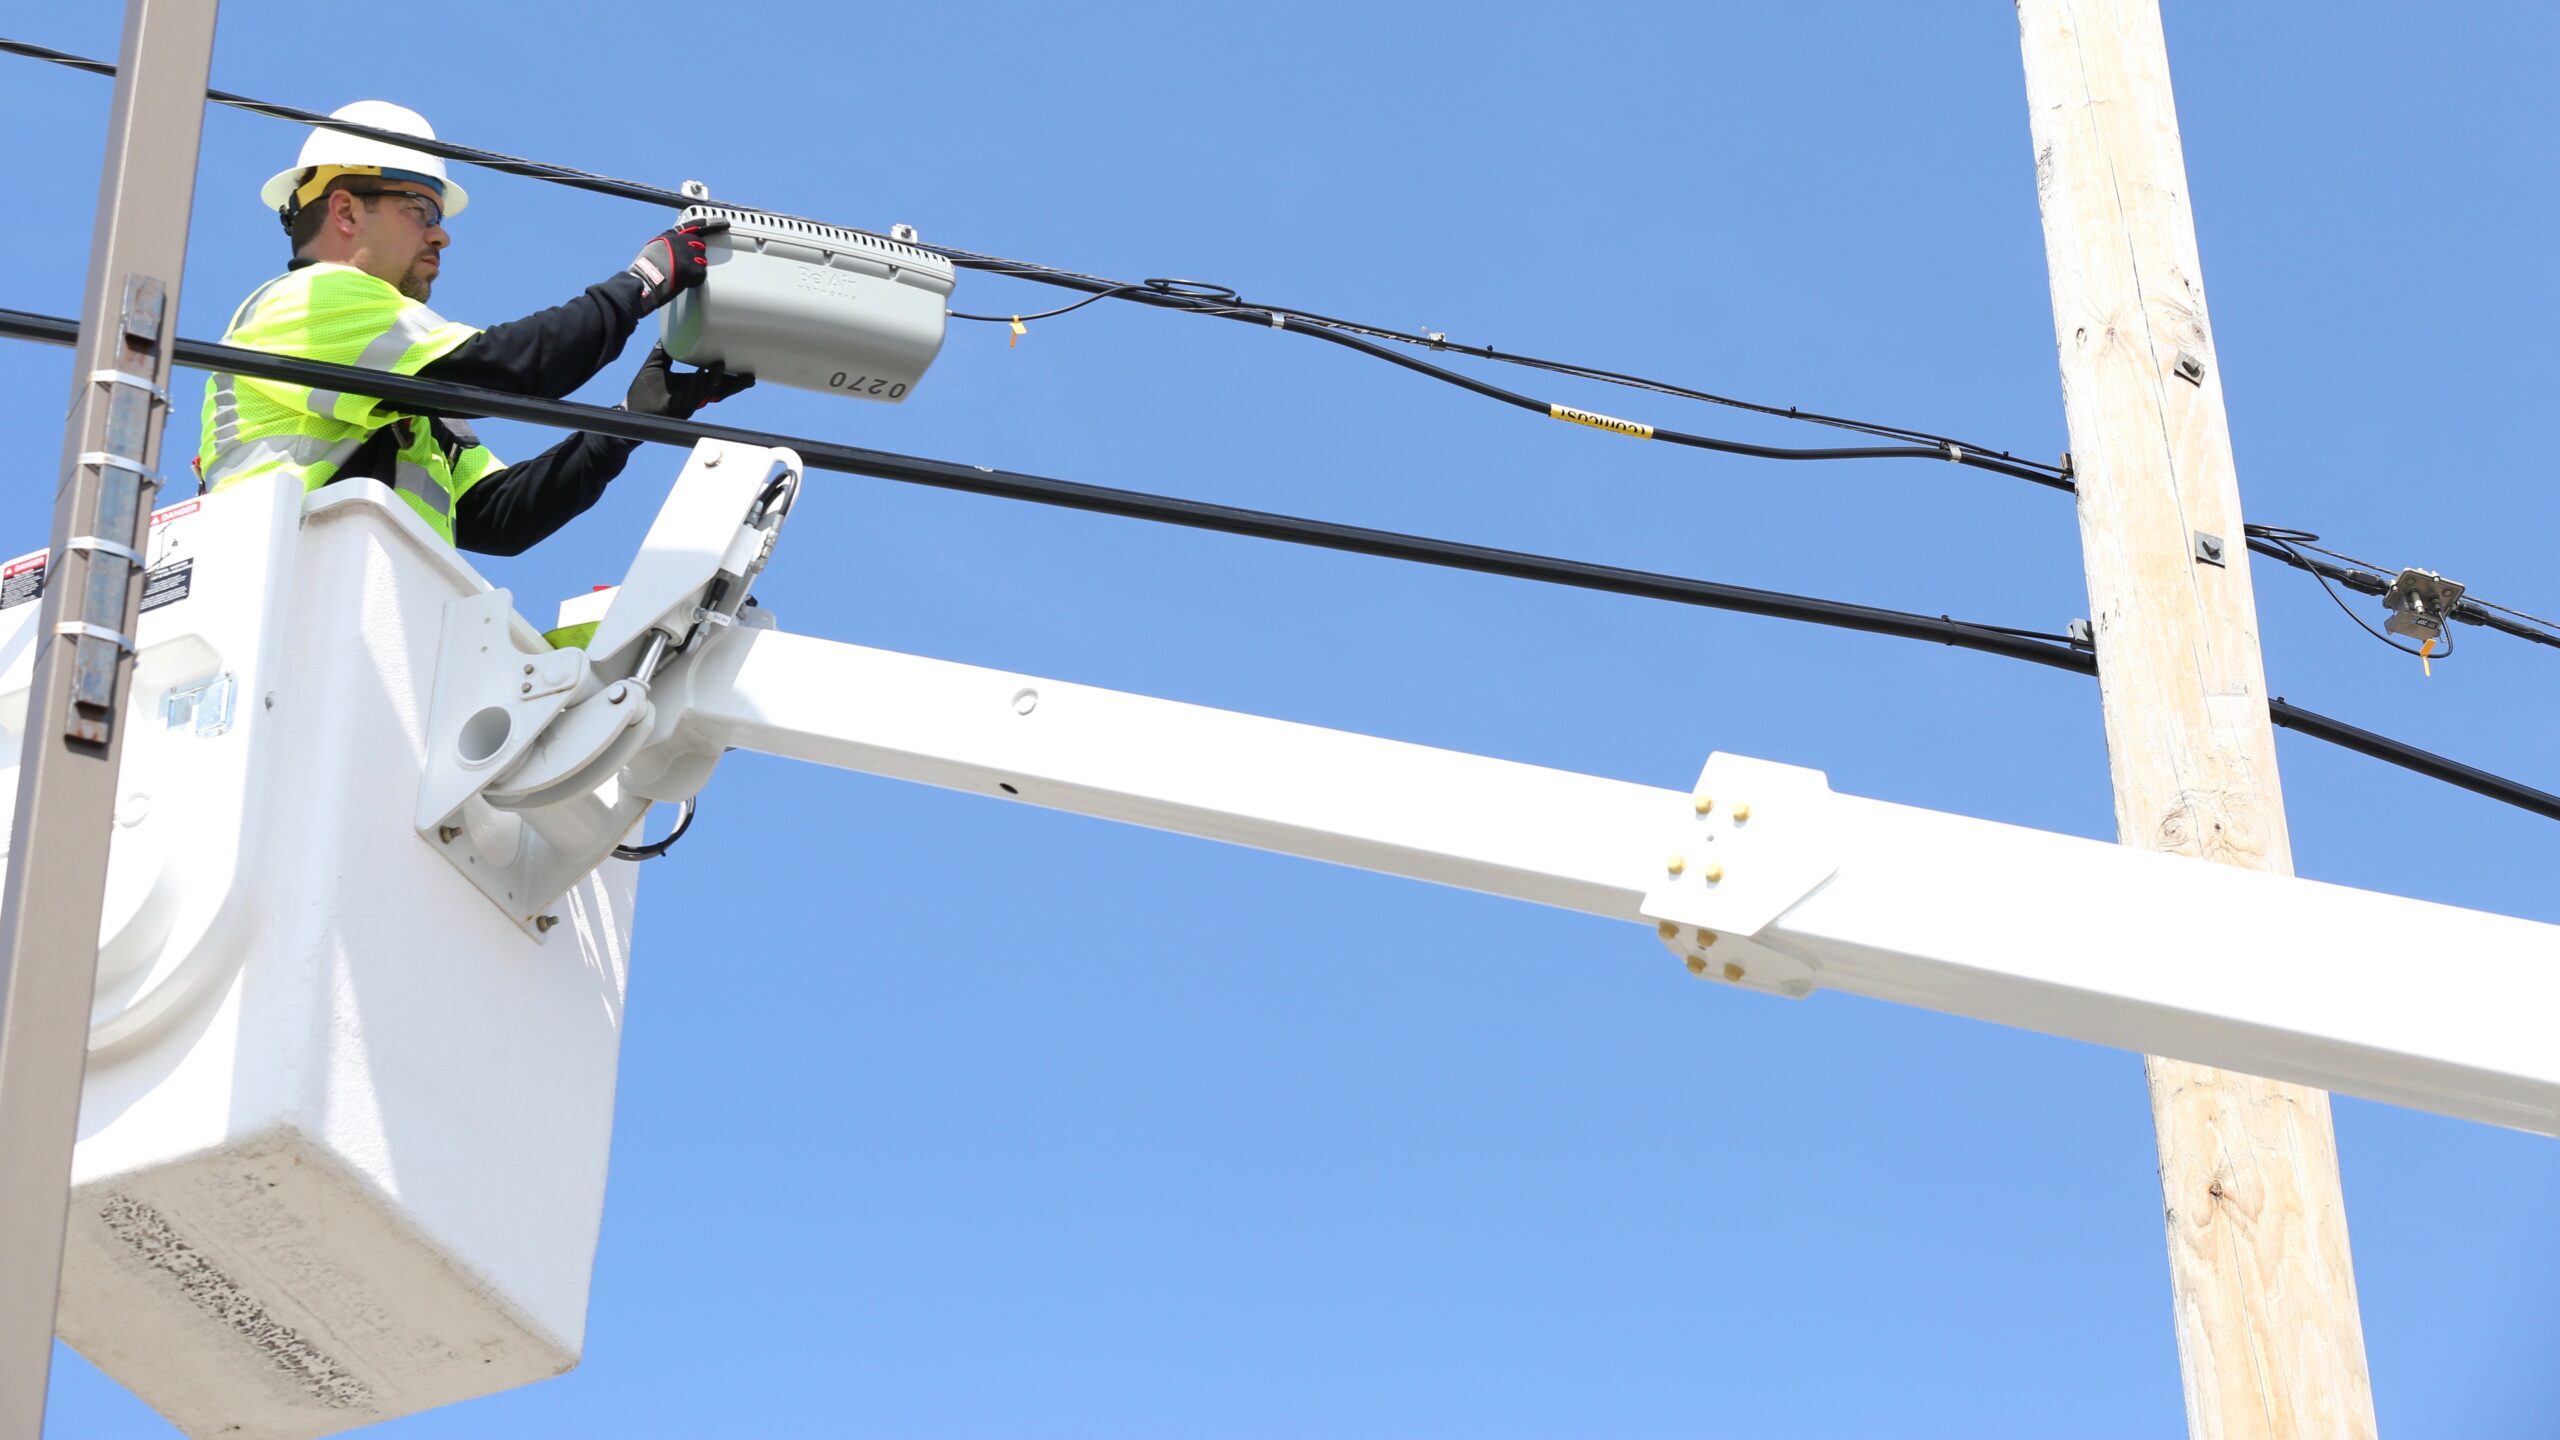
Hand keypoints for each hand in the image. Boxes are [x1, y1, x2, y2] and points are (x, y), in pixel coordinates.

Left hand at [624, 342, 753, 418]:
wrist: (629, 410)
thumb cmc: (642, 392)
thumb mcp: (655, 365)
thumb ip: (664, 350)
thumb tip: (670, 331)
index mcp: (690, 386)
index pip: (714, 381)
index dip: (728, 377)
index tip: (743, 368)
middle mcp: (692, 396)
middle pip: (718, 390)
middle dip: (733, 384)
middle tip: (750, 376)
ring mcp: (686, 404)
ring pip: (706, 392)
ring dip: (715, 379)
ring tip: (721, 365)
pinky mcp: (677, 408)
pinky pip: (690, 397)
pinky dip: (696, 385)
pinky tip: (701, 374)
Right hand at [626, 216, 728, 311]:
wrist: (643, 281)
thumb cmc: (644, 271)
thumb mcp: (653, 250)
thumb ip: (668, 246)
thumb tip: (673, 251)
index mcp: (669, 236)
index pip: (694, 226)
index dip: (711, 224)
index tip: (724, 223)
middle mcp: (679, 240)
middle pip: (700, 245)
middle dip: (696, 256)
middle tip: (683, 267)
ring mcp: (687, 253)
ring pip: (702, 260)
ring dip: (694, 269)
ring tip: (679, 275)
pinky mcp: (692, 266)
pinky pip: (701, 274)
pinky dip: (694, 280)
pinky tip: (682, 281)